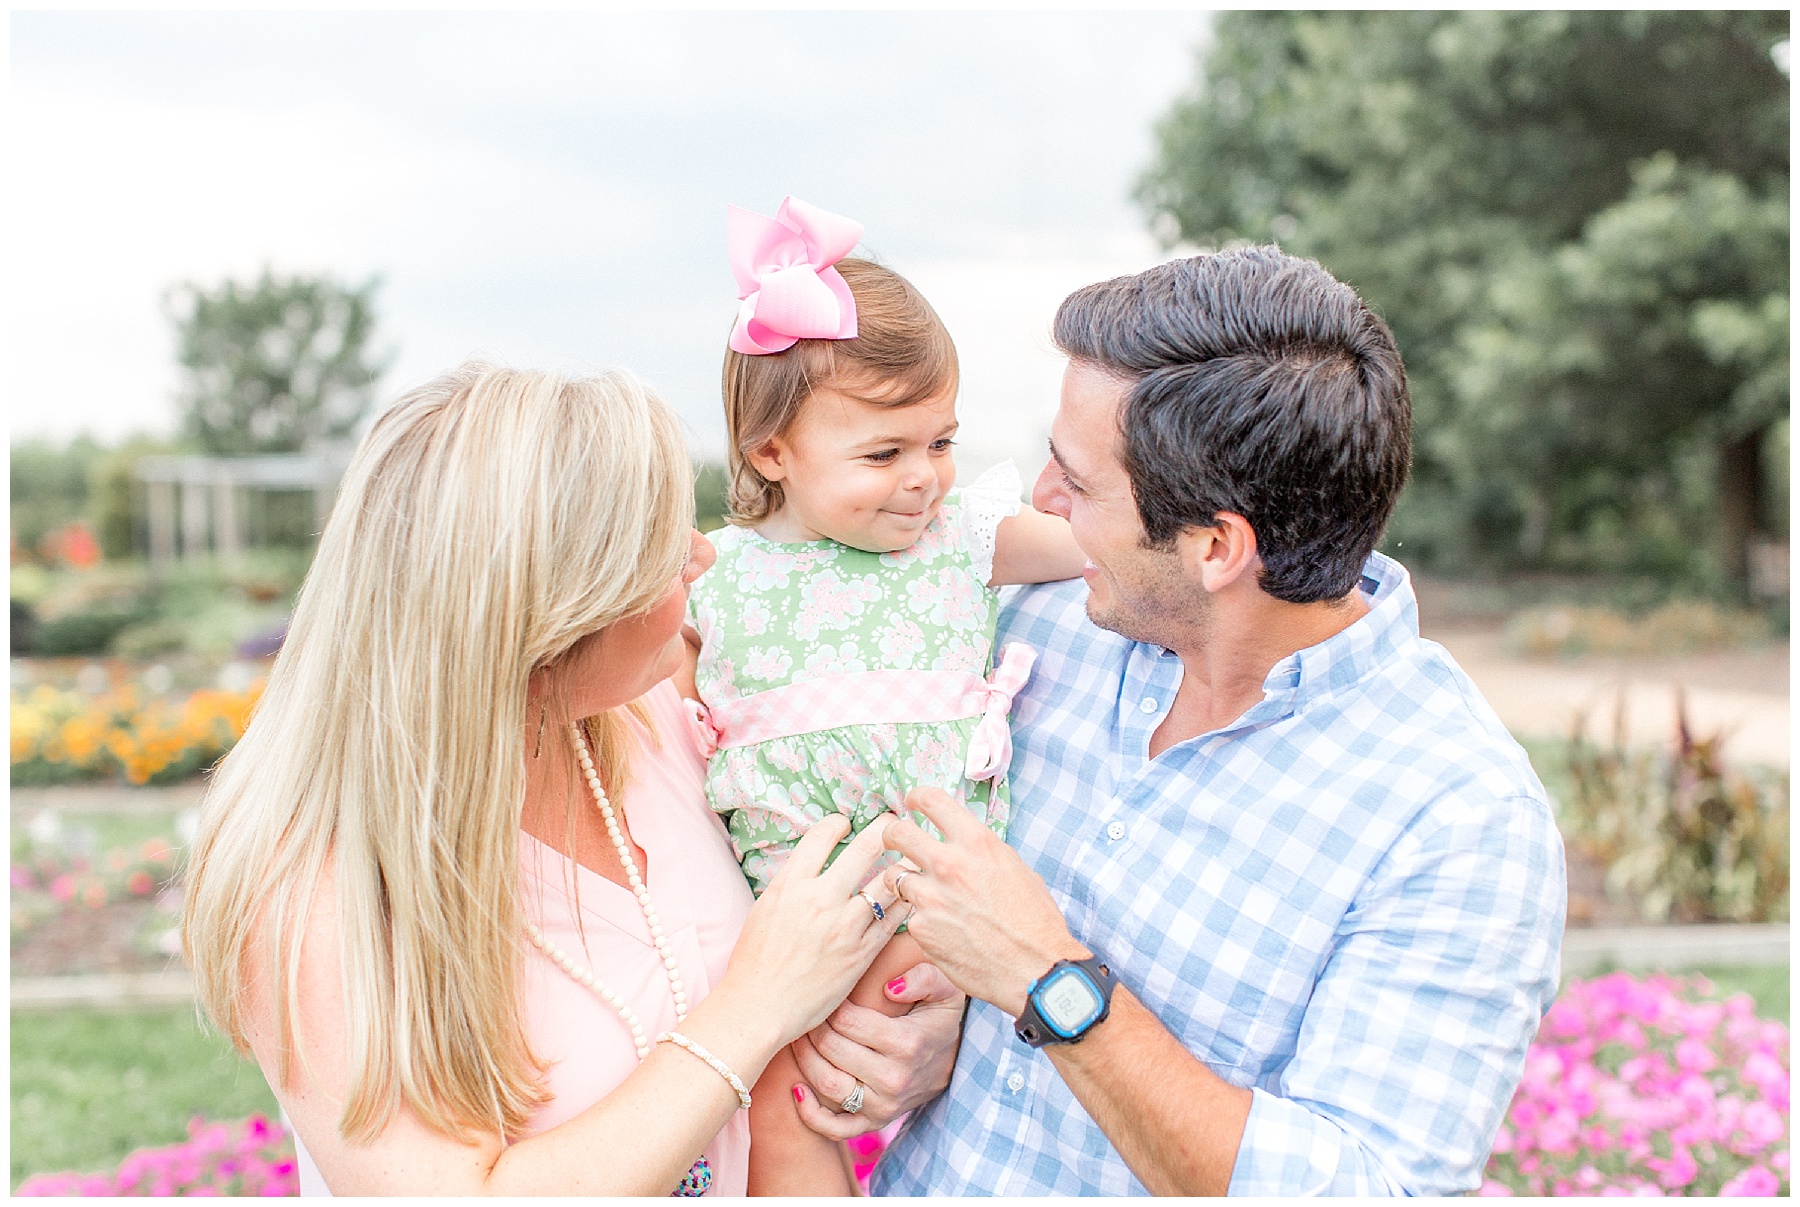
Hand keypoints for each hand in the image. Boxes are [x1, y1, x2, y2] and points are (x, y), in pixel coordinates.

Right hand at [717, 815, 905, 1047]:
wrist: (759, 1008)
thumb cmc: (754, 961)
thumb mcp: (764, 908)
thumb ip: (791, 883)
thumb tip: (813, 864)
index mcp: (790, 884)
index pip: (823, 834)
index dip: (838, 823)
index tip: (846, 823)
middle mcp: (820, 899)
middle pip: (866, 848)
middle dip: (885, 829)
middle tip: (893, 823)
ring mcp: (845, 926)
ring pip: (888, 882)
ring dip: (901, 866)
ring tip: (908, 859)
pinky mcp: (862, 953)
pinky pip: (894, 918)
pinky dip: (903, 903)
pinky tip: (908, 896)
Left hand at [790, 962, 965, 1139]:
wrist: (950, 1063)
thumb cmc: (937, 1019)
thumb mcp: (946, 990)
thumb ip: (925, 978)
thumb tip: (890, 988)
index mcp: (907, 1044)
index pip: (847, 1021)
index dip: (828, 1004)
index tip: (825, 993)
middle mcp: (894, 1079)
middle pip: (831, 1049)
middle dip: (812, 1026)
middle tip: (806, 1012)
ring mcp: (883, 1106)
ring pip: (827, 1084)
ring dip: (803, 1058)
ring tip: (798, 1038)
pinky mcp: (873, 1123)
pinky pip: (835, 1129)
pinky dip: (810, 1114)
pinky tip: (796, 1089)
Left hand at [882, 786, 1086, 1016]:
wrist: (1035, 969)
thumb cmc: (1035, 922)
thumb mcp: (1016, 869)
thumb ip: (982, 853)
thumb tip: (964, 847)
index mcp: (976, 842)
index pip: (931, 799)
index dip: (916, 797)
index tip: (912, 802)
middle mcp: (948, 864)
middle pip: (897, 833)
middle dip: (892, 834)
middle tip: (895, 841)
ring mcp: (930, 897)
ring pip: (896, 876)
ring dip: (906, 882)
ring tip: (926, 895)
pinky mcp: (921, 929)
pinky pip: (912, 916)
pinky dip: (923, 921)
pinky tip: (944, 931)